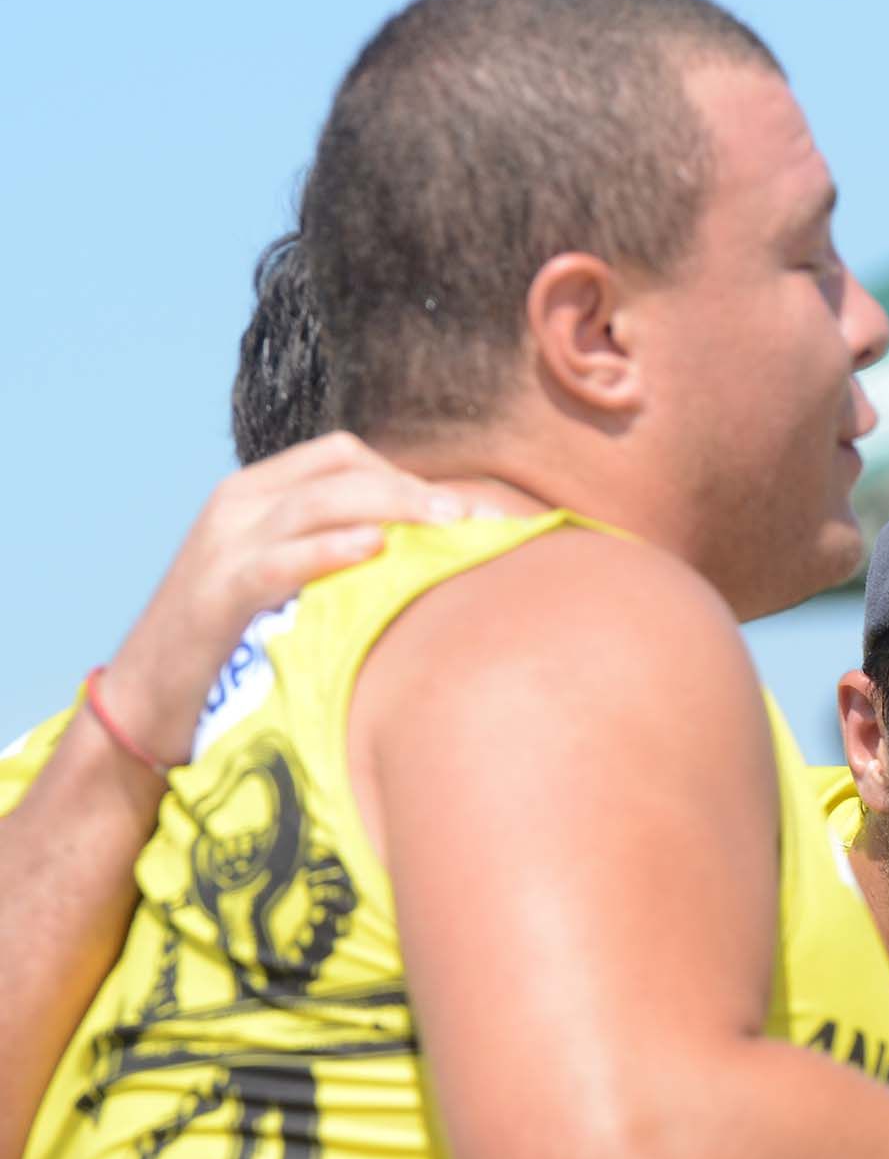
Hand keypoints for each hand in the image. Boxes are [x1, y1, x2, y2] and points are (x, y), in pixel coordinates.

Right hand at [99, 432, 466, 766]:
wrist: (147, 701)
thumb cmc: (232, 646)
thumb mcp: (282, 582)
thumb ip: (331, 554)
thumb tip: (420, 557)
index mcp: (255, 496)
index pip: (340, 457)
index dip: (406, 475)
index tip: (462, 511)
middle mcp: (238, 506)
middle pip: (340, 471)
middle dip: (412, 488)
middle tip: (473, 517)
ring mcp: (225, 544)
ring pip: (318, 502)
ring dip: (392, 506)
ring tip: (448, 523)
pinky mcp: (218, 592)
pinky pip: (280, 558)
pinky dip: (330, 549)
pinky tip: (375, 550)